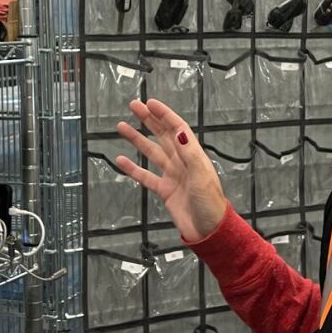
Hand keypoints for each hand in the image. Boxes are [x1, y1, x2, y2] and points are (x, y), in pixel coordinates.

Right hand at [115, 99, 226, 242]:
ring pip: (151, 152)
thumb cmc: (210, 203)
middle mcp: (181, 162)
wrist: (208, 229)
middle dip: (149, 120)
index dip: (164, 115)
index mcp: (193, 155)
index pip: (177, 128)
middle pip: (162, 135)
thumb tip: (178, 130)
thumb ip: (189, 153)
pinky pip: (145, 176)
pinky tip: (121, 160)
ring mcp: (172, 175)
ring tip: (122, 127)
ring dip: (137, 139)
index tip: (150, 103)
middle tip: (134, 106)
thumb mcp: (201, 175)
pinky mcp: (164, 191)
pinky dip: (133, 168)